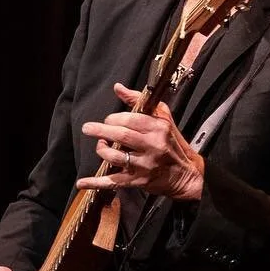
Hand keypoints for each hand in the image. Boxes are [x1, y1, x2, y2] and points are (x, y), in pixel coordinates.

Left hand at [76, 82, 204, 198]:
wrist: (187, 175)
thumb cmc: (172, 143)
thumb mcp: (163, 118)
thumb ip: (139, 101)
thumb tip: (118, 88)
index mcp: (159, 128)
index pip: (131, 119)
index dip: (114, 119)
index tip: (108, 120)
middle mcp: (153, 146)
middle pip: (121, 136)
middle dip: (101, 130)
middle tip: (87, 128)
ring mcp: (145, 165)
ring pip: (116, 157)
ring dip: (102, 150)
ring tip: (100, 145)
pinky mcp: (138, 181)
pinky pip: (113, 182)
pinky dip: (96, 183)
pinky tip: (82, 182)